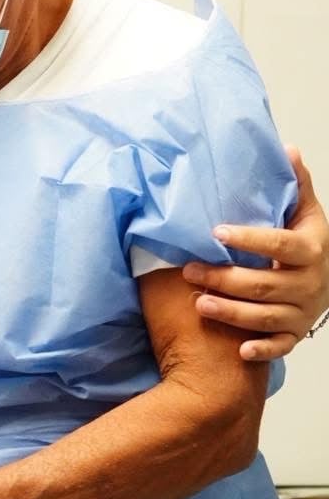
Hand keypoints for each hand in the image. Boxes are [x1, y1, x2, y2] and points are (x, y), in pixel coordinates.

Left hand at [183, 146, 328, 360]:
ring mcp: (303, 311)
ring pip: (267, 317)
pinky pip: (281, 346)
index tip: (216, 232)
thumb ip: (295, 184)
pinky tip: (239, 349)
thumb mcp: (304, 210)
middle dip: (226, 279)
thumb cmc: (307, 239)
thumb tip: (288, 148)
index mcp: (310, 249)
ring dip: (232, 312)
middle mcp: (309, 284)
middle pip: (266, 285)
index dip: (249, 239)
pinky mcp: (296, 333)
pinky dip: (262, 350)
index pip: (279, 244)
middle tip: (189, 270)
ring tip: (199, 303)